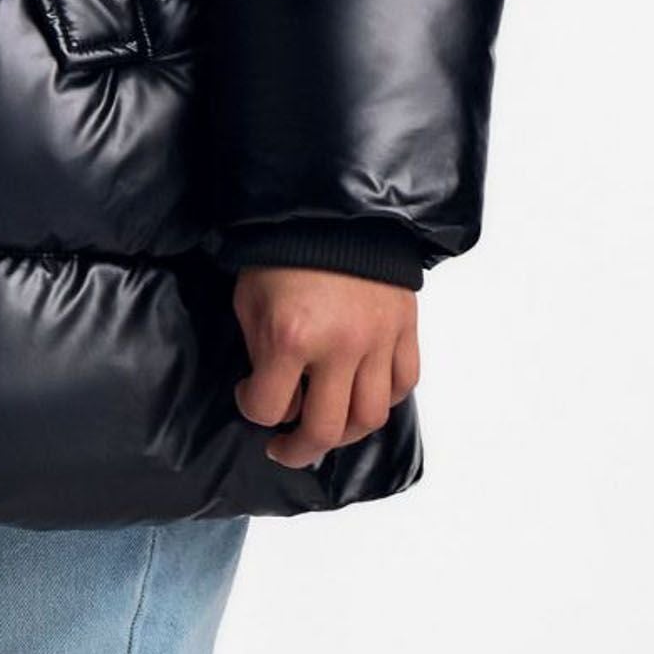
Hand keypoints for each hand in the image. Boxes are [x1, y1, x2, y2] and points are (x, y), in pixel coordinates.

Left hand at [230, 265, 419, 467]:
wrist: (332, 206)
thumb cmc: (282, 248)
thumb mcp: (249, 297)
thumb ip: (259, 349)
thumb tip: (272, 388)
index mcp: (291, 337)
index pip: (268, 409)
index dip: (251, 408)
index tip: (248, 393)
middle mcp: (339, 347)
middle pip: (324, 430)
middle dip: (298, 448)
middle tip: (286, 448)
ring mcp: (378, 340)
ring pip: (370, 417)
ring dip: (345, 433)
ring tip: (328, 428)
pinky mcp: (405, 327)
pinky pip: (404, 383)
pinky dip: (385, 398)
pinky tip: (363, 392)